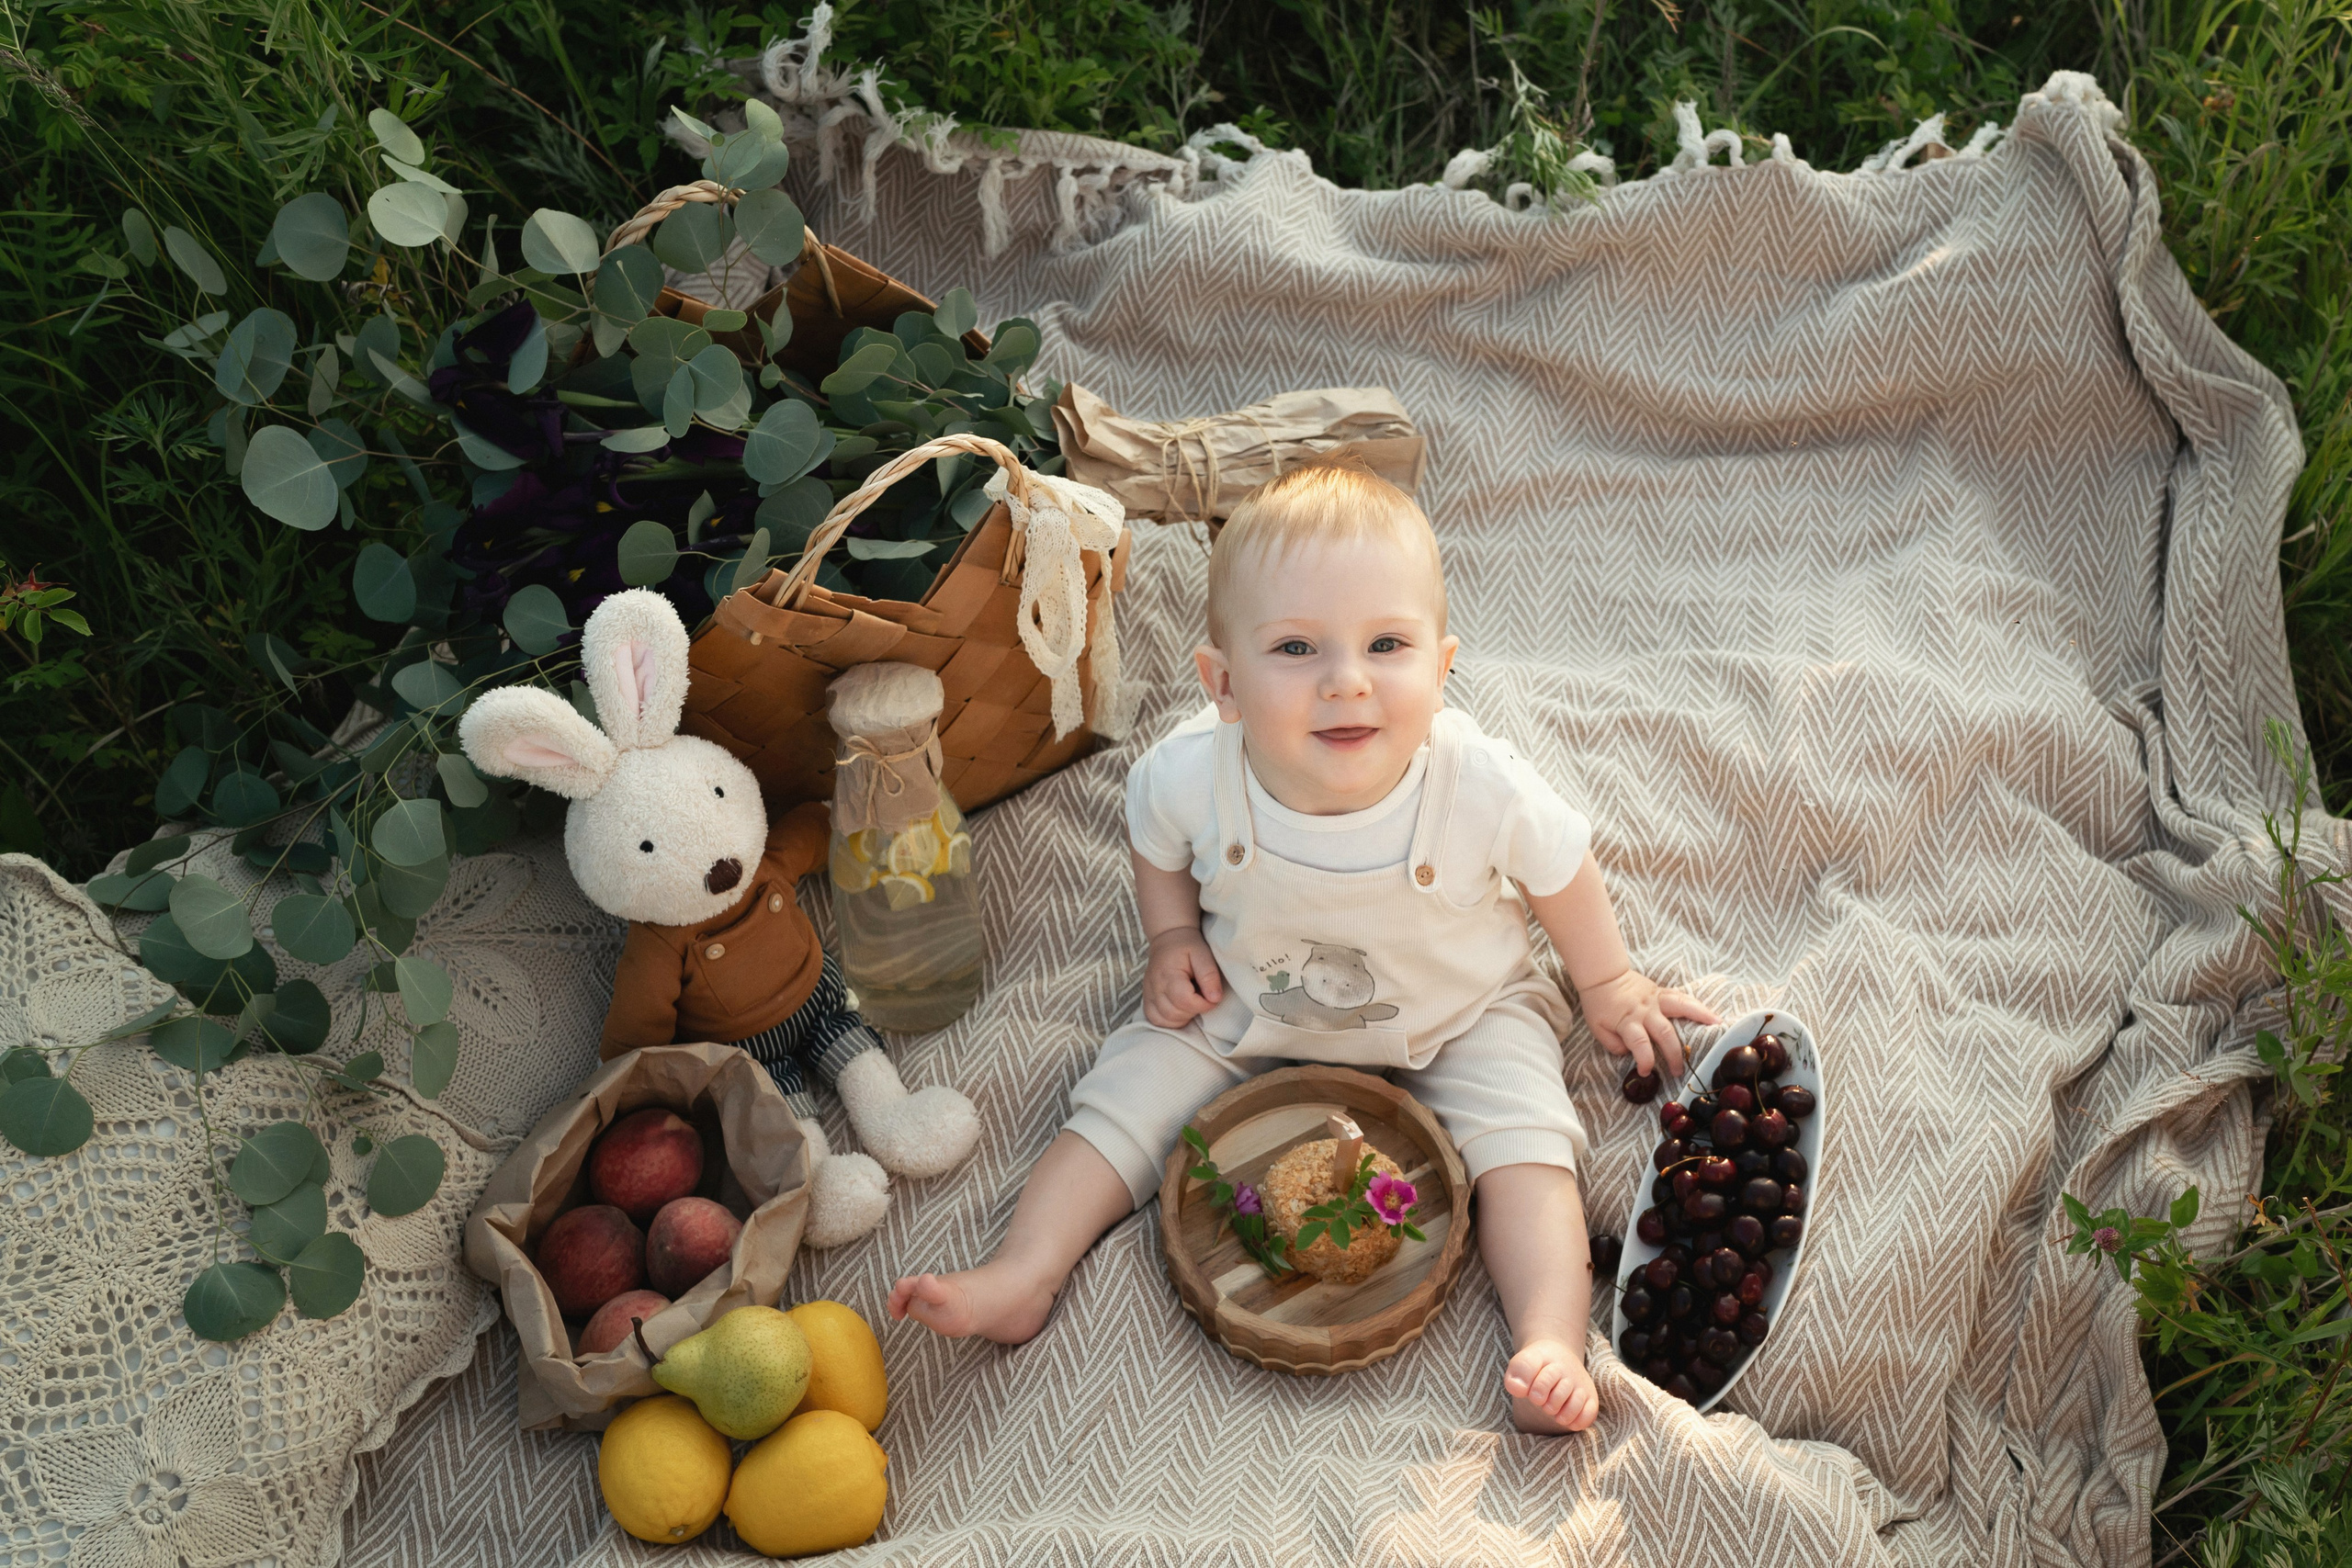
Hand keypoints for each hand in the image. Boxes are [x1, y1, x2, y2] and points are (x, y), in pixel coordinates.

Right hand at [1141, 928, 1222, 1028]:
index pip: (1184, 1000)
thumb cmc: (1187, 946)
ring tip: (1191, 1002)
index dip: (1203, 1004)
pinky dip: (1170, 1021)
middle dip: (1194, 1010)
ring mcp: (1148, 995)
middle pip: (1174, 1013)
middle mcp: (1154, 986)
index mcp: (1168, 973)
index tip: (1212, 996)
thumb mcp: (1203, 954)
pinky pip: (1156, 1020)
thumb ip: (1209, 975)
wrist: (1168, 939)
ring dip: (1183, 1017)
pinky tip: (1180, 1010)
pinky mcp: (1147, 1000)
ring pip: (1165, 1020)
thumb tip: (1215, 998)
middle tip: (1202, 997)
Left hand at [1577, 970, 1718, 1079]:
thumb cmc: (1599, 1005)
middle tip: (1679, 1071)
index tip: (1646, 1072)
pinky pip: (1681, 997)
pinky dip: (1697, 1005)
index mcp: (1626, 1021)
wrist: (1603, 976)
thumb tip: (1630, 1054)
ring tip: (1717, 1026)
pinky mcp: (1661, 992)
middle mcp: (1644, 1010)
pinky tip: (1711, 1013)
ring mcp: (1655, 999)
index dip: (1644, 1060)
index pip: (1638, 1043)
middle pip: (1664, 1032)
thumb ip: (1613, 1044)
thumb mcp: (1597, 1028)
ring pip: (1680, 1007)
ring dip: (1700, 1017)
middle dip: (1673, 1054)